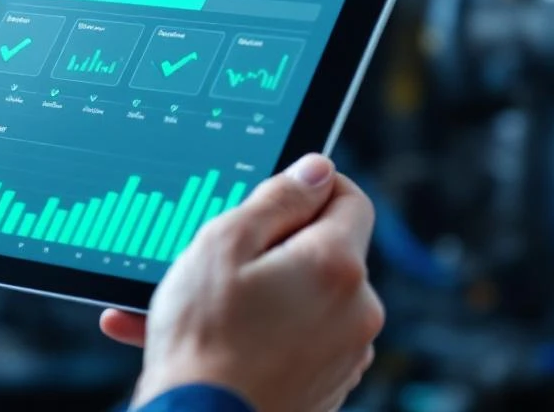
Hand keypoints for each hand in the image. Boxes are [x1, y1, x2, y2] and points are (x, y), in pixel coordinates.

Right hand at [104, 156, 382, 411]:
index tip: (270, 198)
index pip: (350, 197)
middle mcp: (357, 310)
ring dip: (261, 293)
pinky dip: (262, 332)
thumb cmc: (203, 337)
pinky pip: (297, 340)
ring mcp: (346, 354)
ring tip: (196, 305)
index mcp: (337, 265)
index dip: (309, 187)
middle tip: (218, 259)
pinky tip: (210, 337)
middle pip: (324, 251)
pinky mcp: (327, 385)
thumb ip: (277, 199)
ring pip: (306, 298)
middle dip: (274, 247)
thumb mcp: (225, 243)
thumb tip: (316, 168)